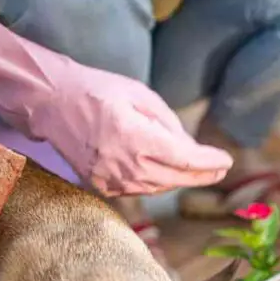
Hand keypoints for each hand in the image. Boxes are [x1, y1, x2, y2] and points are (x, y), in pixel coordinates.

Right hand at [0, 21, 231, 196]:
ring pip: (159, 187)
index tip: (226, 160)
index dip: (209, 162)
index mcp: (136, 138)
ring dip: (181, 179)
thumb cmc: (98, 91)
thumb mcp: (141, 96)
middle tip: (220, 169)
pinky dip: (157, 181)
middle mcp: (125, 165)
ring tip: (199, 170)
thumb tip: (190, 148)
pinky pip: (139, 189)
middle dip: (203, 174)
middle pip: (177, 178)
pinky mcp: (102, 186)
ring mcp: (111, 180)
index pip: (185, 159)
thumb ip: (169, 124)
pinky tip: (168, 172)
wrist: (52, 103)